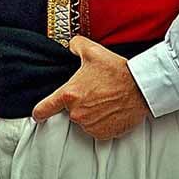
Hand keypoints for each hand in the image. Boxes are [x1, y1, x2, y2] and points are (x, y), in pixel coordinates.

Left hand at [32, 35, 150, 139]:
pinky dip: (102, 122)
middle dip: (78, 103)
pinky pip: (97, 129)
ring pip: (84, 121)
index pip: (45, 108)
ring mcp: (91, 125)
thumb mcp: (92, 51)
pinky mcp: (105, 134)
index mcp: (69, 94)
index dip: (39, 111)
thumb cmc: (117, 71)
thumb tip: (71, 46)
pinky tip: (110, 110)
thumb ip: (76, 45)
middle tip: (93, 93)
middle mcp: (77, 113)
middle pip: (70, 111)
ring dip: (90, 113)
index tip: (37, 114)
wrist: (141, 88)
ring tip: (104, 100)